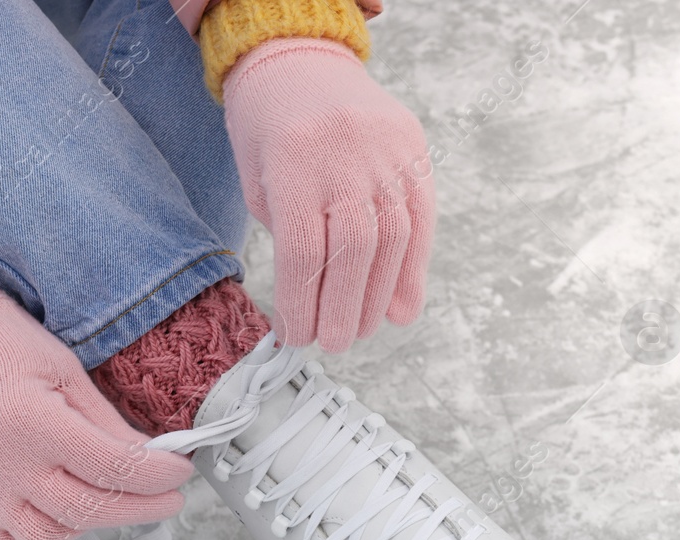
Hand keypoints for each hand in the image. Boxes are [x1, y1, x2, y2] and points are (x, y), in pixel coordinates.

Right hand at [0, 233, 195, 539]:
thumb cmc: (1, 345)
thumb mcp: (68, 372)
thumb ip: (110, 424)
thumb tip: (155, 460)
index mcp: (32, 422)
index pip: (114, 467)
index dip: (158, 476)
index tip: (181, 472)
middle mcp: (1, 464)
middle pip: (89, 509)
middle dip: (142, 508)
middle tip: (170, 499)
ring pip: (52, 535)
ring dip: (93, 522)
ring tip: (115, 499)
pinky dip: (46, 530)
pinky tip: (64, 507)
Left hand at [223, 38, 433, 351]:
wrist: (300, 56)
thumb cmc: (268, 126)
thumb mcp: (259, 179)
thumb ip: (289, 234)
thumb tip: (316, 306)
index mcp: (295, 160)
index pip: (305, 249)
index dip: (303, 304)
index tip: (297, 336)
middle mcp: (346, 154)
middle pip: (353, 250)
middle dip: (343, 308)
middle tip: (334, 343)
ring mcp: (386, 151)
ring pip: (392, 239)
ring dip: (378, 297)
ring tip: (361, 330)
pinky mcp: (413, 149)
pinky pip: (420, 218)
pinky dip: (413, 268)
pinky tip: (401, 306)